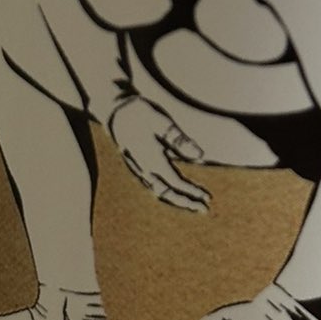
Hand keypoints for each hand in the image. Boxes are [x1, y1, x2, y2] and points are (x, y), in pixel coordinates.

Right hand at [108, 97, 209, 211]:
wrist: (114, 110)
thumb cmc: (140, 113)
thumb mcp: (163, 122)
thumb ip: (181, 141)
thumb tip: (201, 156)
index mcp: (152, 159)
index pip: (176, 182)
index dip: (192, 191)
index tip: (206, 197)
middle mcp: (144, 169)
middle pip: (167, 193)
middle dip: (186, 202)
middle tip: (204, 209)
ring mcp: (138, 169)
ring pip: (158, 192)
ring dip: (176, 200)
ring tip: (192, 205)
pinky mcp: (136, 166)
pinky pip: (152, 186)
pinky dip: (165, 193)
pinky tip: (174, 194)